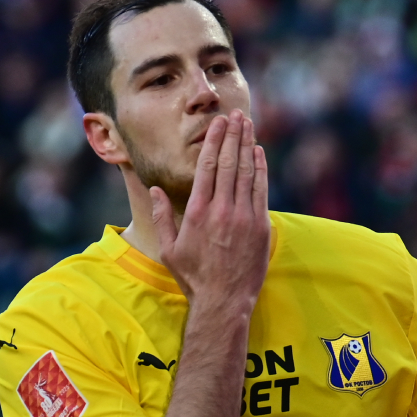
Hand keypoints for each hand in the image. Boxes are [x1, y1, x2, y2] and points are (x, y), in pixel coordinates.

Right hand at [151, 108, 269, 312]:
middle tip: (236, 114)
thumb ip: (162, 217)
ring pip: (247, 172)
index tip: (218, 123)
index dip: (214, 141)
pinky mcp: (260, 227)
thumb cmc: (194, 278)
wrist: (223, 302)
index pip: (207, 167)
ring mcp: (243, 217)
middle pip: (229, 162)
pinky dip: (261, 169)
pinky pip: (261, 190)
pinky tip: (259, 153)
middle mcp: (221, 210)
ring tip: (248, 125)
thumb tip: (154, 190)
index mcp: (197, 212)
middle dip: (233, 135)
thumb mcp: (169, 249)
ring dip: (248, 145)